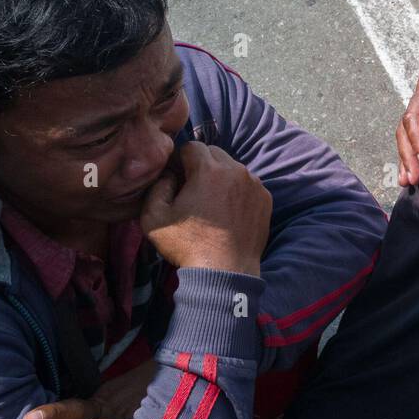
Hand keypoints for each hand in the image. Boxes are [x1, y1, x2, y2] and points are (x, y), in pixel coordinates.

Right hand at [141, 143, 270, 275]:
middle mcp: (236, 170)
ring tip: (211, 201)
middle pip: (214, 153)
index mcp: (209, 169)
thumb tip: (169, 174)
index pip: (192, 146)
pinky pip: (248, 184)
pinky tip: (228, 211)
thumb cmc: (187, 245)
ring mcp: (255, 184)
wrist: (225, 271)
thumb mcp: (153, 217)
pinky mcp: (265, 199)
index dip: (180, 159)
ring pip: (233, 168)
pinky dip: (237, 190)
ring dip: (220, 177)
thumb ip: (157, 187)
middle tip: (192, 188)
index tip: (176, 177)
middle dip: (201, 164)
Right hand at [396, 44, 418, 186]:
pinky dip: (411, 161)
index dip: (418, 137)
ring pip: (408, 139)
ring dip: (406, 161)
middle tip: (414, 179)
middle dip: (409, 155)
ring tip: (409, 183)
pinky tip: (409, 179)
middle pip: (407, 130)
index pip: (416, 114)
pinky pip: (417, 144)